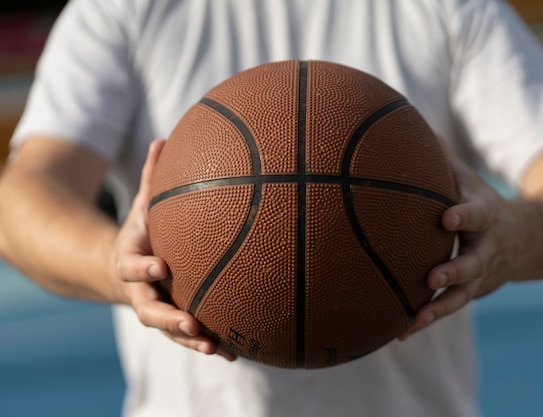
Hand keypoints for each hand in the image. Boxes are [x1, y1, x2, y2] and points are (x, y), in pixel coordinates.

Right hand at [114, 139, 235, 360]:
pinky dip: (210, 343)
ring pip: (170, 331)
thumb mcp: (142, 207)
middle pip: (149, 311)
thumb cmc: (141, 232)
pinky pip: (189, 335)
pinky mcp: (172, 320)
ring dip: (192, 340)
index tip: (161, 266)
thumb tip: (163, 139)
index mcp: (130, 262)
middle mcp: (141, 292)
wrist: (121, 267)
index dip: (144, 269)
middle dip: (169, 319)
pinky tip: (237, 352)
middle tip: (191, 322)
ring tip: (217, 348)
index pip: (132, 267)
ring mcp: (156, 309)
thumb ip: (153, 180)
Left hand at [399, 157, 526, 339]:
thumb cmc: (482, 202)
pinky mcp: (471, 292)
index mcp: (484, 216)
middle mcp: (485, 248)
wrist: (526, 239)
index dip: (464, 215)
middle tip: (433, 276)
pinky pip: (448, 309)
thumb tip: (401, 119)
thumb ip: (439, 157)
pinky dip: (427, 319)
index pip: (476, 214)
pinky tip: (400, 332)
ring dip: (439, 308)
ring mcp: (480, 275)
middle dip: (455, 271)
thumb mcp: (468, 179)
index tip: (446, 216)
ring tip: (414, 319)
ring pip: (462, 295)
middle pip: (473, 262)